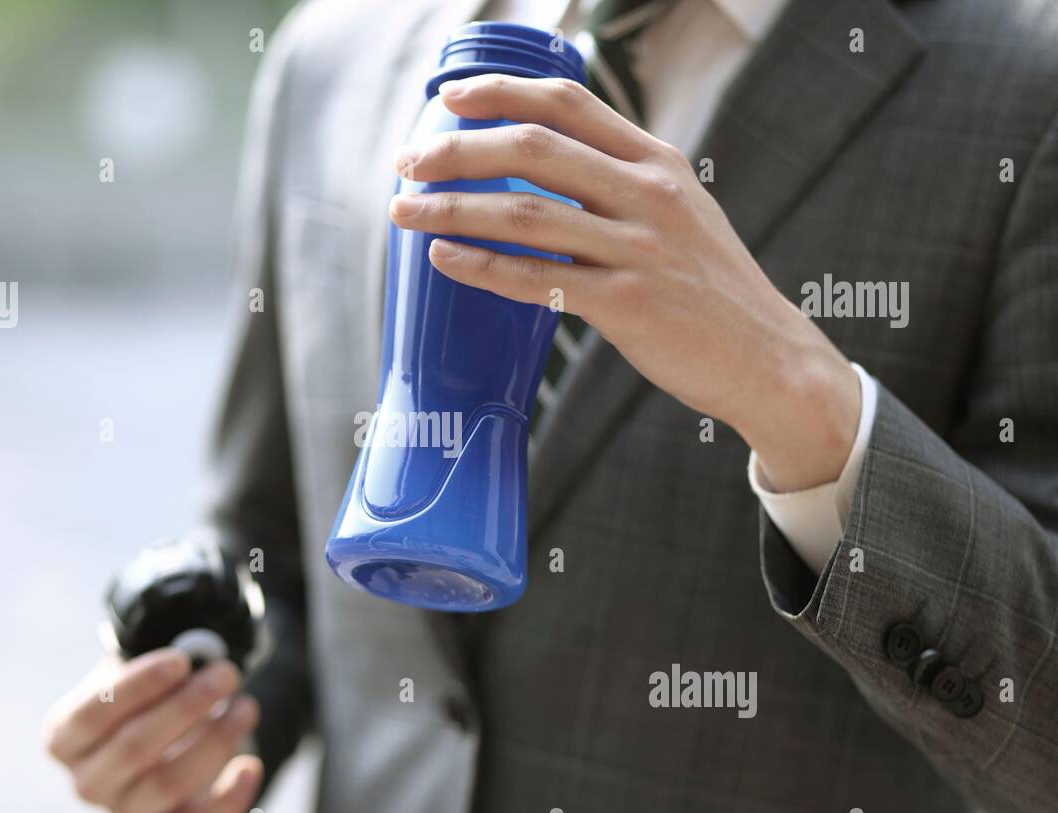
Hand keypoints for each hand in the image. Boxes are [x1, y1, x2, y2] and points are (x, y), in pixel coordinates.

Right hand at [43, 649, 261, 812]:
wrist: (168, 744)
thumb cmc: (149, 699)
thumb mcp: (142, 674)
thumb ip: (160, 664)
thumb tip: (200, 652)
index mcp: (66, 738)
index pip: (92, 715)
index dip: (138, 686)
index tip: (181, 660)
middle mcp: (87, 782)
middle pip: (133, 749)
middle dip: (186, 706)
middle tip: (226, 674)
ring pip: (169, 784)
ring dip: (216, 741)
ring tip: (245, 707)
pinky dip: (229, 801)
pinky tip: (250, 765)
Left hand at [388, 74, 859, 491]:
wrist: (768, 357)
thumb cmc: (711, 288)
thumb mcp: (680, 212)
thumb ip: (620, 184)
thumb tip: (546, 170)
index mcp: (657, 162)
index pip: (568, 103)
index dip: (502, 93)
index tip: (450, 98)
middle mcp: (648, 194)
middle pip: (534, 149)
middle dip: (458, 150)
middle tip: (409, 162)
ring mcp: (639, 249)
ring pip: (524, 214)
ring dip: (452, 207)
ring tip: (405, 209)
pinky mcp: (628, 304)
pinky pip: (537, 280)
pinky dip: (482, 266)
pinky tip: (444, 258)